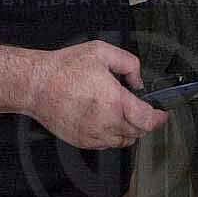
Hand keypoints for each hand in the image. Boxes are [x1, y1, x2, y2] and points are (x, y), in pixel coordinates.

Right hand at [26, 40, 168, 148]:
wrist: (36, 86)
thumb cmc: (63, 69)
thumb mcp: (101, 52)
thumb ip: (128, 64)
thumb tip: (138, 80)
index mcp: (114, 101)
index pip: (147, 120)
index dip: (159, 118)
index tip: (161, 115)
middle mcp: (106, 122)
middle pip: (138, 132)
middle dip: (144, 121)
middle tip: (141, 110)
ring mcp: (93, 135)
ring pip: (123, 141)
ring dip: (129, 130)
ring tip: (122, 114)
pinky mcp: (82, 141)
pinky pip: (106, 144)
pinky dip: (112, 136)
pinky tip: (106, 121)